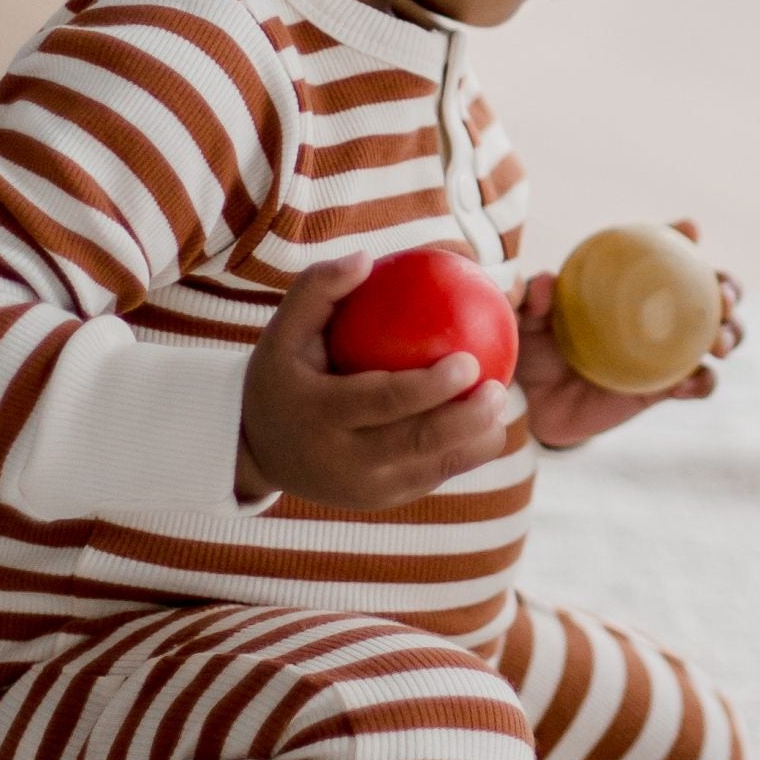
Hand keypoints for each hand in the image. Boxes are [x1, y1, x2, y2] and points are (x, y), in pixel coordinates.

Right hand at [237, 254, 513, 508]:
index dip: (430, 387)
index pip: (383, 402)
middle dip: (468, 419)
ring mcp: (365, 488)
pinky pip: (433, 477)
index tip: (469, 360)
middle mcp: (343, 460)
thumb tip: (367, 258)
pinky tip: (487, 421)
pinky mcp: (382, 500)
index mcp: (319, 416)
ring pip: (435, 468)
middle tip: (498, 386)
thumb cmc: (282, 375)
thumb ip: (319, 288)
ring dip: (477, 440)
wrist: (258, 450)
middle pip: (419, 443)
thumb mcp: (284, 330)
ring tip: (500, 403)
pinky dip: (464, 452)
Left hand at [516, 218, 743, 451]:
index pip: (667, 253)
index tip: (689, 230)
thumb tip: (546, 283)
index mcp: (633, 286)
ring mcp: (669, 353)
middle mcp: (661, 314)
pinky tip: (687, 383)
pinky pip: (700, 384)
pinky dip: (702, 382)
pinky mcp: (666, 390)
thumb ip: (534, 300)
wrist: (534, 405)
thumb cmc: (533, 349)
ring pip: (721, 336)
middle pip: (713, 292)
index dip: (685, 237)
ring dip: (731, 334)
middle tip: (722, 297)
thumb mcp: (527, 320)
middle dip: (729, 288)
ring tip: (719, 343)